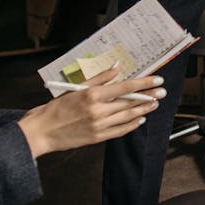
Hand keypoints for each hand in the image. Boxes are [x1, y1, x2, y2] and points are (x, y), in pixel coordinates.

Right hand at [17, 68, 164, 157]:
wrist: (41, 131)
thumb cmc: (56, 107)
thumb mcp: (76, 88)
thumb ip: (99, 77)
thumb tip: (117, 67)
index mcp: (92, 95)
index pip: (125, 87)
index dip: (144, 83)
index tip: (157, 80)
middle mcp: (98, 110)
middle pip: (130, 102)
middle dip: (149, 96)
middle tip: (162, 92)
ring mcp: (99, 126)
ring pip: (128, 117)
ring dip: (143, 110)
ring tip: (154, 104)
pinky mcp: (97, 138)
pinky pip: (120, 131)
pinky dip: (131, 125)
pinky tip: (139, 119)